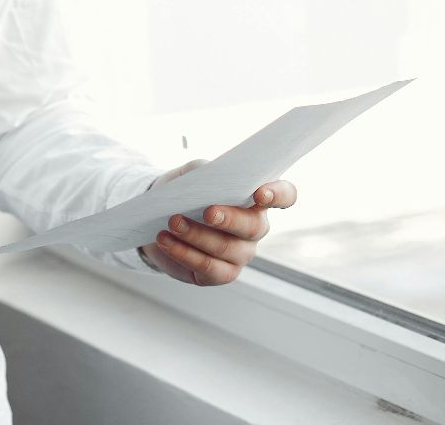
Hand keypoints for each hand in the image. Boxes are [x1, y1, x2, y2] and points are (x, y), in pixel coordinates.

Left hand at [138, 159, 298, 286]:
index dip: (279, 194)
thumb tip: (210, 177)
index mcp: (257, 200)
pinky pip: (208, 267)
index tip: (260, 193)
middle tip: (207, 212)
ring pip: (226, 248)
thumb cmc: (185, 193)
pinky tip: (166, 241)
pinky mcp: (222, 273)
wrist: (159, 220)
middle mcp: (255, 228)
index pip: (285, 195)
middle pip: (253, 226)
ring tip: (173, 222)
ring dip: (197, 235)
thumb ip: (205, 171)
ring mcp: (241, 253)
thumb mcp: (193, 175)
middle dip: (229, 219)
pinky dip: (184, 253)